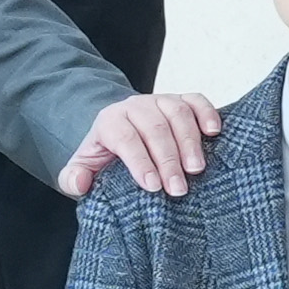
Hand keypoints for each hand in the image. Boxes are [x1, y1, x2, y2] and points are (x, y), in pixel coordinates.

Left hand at [60, 89, 222, 199]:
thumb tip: (80, 182)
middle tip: (178, 189)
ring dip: (190, 141)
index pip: (126, 139)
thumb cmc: (104, 156)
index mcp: (110, 121)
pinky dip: (207, 113)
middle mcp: (135, 106)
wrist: (117, 132)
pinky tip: (214, 132)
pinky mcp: (181, 100)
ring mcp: (160, 101)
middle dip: (168, 159)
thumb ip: (73, 179)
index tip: (153, 187)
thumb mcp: (82, 169)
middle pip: (155, 128)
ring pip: (177, 113)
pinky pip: (197, 100)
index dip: (140, 162)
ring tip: (197, 169)